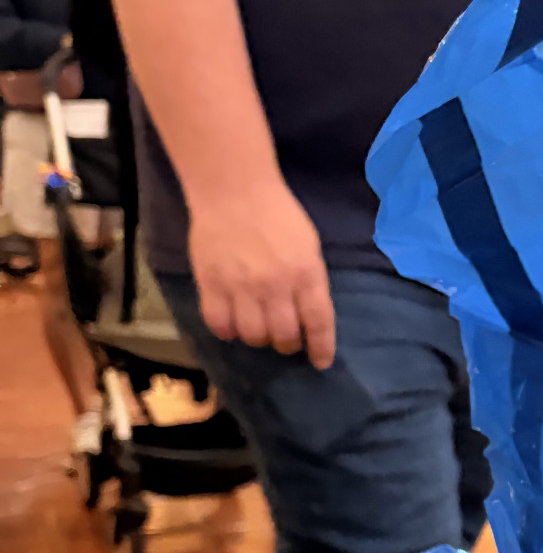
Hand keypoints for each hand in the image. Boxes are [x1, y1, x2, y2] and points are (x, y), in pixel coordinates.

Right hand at [188, 177, 335, 367]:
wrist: (234, 190)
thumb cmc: (277, 214)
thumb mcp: (308, 246)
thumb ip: (310, 280)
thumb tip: (310, 315)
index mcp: (306, 273)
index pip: (318, 322)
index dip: (321, 348)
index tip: (320, 362)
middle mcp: (275, 285)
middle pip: (284, 336)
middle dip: (288, 344)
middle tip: (285, 338)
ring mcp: (241, 287)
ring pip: (252, 336)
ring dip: (258, 338)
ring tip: (257, 326)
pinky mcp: (211, 285)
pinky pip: (220, 325)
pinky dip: (227, 331)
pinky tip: (232, 322)